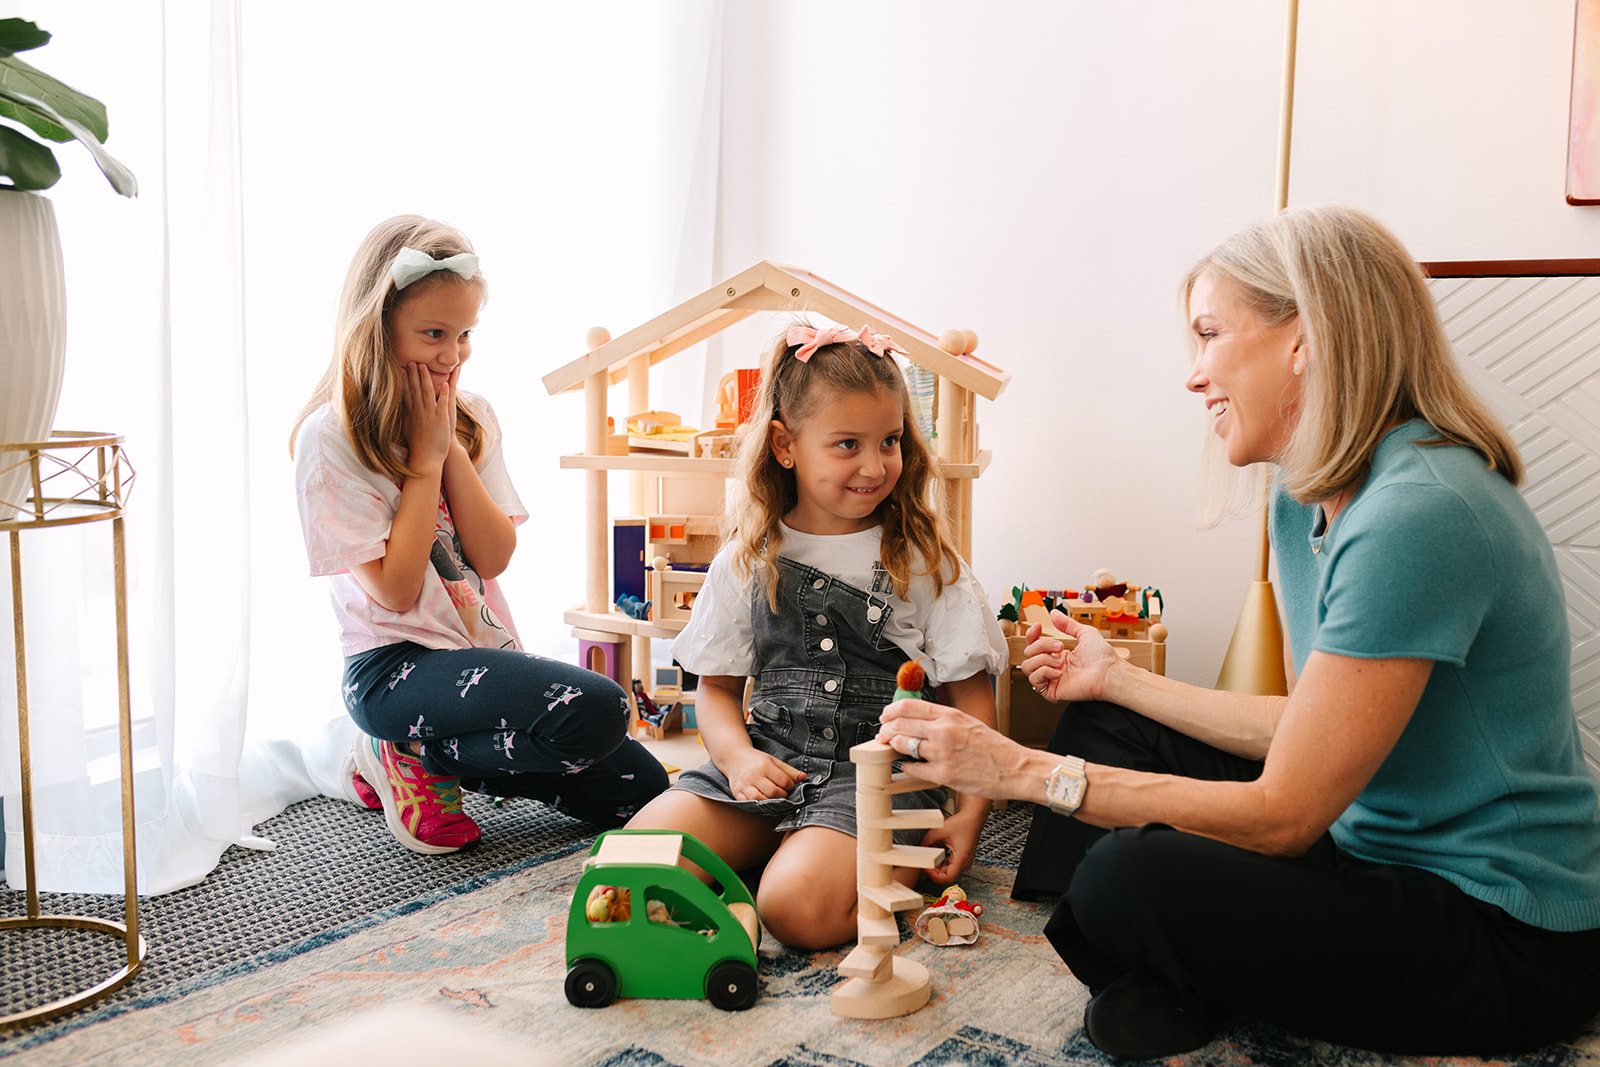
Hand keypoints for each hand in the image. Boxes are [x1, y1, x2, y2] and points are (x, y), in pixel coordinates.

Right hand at [402, 362, 455, 474]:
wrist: (426, 459)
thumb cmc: (419, 446)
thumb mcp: (409, 430)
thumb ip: (408, 418)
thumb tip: (405, 411)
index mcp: (411, 414)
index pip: (407, 393)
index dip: (404, 380)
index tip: (401, 369)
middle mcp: (418, 412)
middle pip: (415, 389)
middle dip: (413, 375)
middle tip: (411, 361)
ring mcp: (429, 415)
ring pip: (427, 393)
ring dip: (425, 379)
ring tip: (424, 366)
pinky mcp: (440, 420)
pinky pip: (441, 404)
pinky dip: (443, 394)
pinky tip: (444, 383)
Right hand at [721, 747, 804, 801]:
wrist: (734, 758)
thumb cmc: (757, 760)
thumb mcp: (774, 761)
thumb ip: (789, 771)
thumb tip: (804, 778)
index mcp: (764, 765)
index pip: (783, 781)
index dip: (790, 786)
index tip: (789, 786)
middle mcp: (754, 775)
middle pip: (773, 792)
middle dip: (782, 795)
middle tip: (783, 794)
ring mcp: (744, 785)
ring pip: (761, 800)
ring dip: (771, 802)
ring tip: (774, 798)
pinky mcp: (737, 793)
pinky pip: (750, 803)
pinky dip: (759, 805)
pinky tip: (764, 802)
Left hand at [877, 698, 1019, 799]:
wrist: (1015, 769)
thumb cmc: (994, 748)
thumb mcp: (968, 723)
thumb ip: (943, 720)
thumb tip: (918, 720)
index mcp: (951, 715)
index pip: (908, 706)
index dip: (890, 712)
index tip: (885, 717)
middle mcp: (944, 731)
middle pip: (900, 725)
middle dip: (886, 731)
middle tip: (883, 736)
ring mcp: (942, 753)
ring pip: (902, 746)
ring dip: (893, 748)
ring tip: (894, 750)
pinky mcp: (943, 774)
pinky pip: (912, 769)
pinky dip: (906, 768)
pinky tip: (909, 767)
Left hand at [917, 805, 982, 884]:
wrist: (973, 818)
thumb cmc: (962, 823)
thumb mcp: (940, 831)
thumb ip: (927, 840)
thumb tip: (918, 848)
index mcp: (962, 859)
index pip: (948, 878)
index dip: (934, 876)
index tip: (926, 867)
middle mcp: (965, 863)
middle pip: (946, 876)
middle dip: (933, 869)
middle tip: (925, 859)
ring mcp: (964, 862)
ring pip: (947, 871)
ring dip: (937, 864)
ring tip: (932, 851)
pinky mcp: (962, 859)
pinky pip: (949, 866)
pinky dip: (941, 861)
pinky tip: (937, 850)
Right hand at [1020, 609, 1121, 702]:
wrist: (1108, 673)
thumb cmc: (1102, 656)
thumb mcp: (1084, 633)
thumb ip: (1067, 624)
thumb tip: (1053, 613)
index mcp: (1057, 655)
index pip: (1033, 645)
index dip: (1032, 635)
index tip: (1038, 626)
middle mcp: (1052, 666)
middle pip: (1029, 653)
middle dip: (1042, 646)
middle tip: (1060, 646)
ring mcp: (1051, 679)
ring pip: (1028, 666)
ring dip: (1042, 659)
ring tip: (1060, 661)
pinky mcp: (1052, 691)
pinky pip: (1034, 681)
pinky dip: (1044, 672)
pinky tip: (1058, 672)